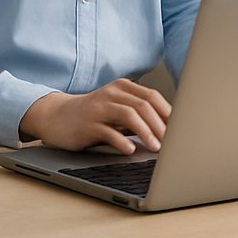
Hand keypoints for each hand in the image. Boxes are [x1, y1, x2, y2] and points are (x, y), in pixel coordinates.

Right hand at [19, 79, 171, 153]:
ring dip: (146, 132)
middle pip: (144, 105)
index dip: (168, 112)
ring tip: (156, 147)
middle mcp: (112, 94)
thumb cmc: (93, 116)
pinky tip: (130, 150)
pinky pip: (108, 132)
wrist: (56, 117)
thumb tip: (169, 129)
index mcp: (123, 87)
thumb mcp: (117, 109)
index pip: (152, 96)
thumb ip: (139, 114)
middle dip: (161, 124)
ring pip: (129, 115)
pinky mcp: (87, 124)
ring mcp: (99, 108)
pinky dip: (122, 141)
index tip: (181, 128)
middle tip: (172, 142)